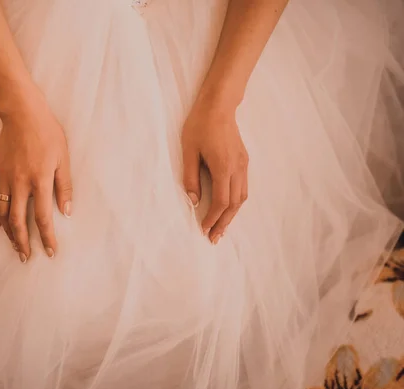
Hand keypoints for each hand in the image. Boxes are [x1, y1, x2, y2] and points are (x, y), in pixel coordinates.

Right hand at [0, 85, 71, 262]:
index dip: (46, 238)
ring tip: (13, 246)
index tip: (50, 252)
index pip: (42, 218)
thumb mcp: (63, 158)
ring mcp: (4, 178)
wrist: (22, 113)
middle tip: (25, 258)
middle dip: (22, 243)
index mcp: (39, 180)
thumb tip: (66, 212)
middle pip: (18, 221)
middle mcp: (19, 183)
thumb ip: (64, 186)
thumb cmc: (47, 133)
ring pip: (1, 213)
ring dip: (7, 233)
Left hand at [181, 93, 247, 243]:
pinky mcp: (244, 161)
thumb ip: (191, 178)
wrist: (218, 106)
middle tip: (214, 239)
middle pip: (235, 204)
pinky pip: (243, 188)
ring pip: (242, 197)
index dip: (213, 218)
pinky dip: (236, 203)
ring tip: (221, 228)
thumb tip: (194, 201)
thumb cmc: (200, 126)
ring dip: (232, 215)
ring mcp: (243, 165)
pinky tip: (228, 209)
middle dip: (224, 223)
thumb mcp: (188, 151)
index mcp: (223, 167)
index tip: (203, 229)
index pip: (221, 201)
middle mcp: (237, 168)